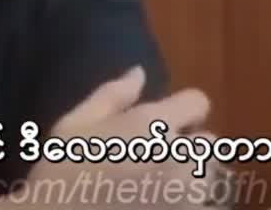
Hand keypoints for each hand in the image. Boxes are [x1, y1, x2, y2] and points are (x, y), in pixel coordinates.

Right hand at [21, 66, 227, 208]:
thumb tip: (140, 73)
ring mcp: (189, 194)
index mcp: (149, 124)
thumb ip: (111, 96)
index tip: (167, 126)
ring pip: (210, 181)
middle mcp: (178, 155)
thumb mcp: (73, 126)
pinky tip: (160, 206)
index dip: (183, 111)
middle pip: (208, 145)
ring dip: (193, 183)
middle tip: (155, 166)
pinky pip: (208, 207)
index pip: (196, 102)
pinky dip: (192, 206)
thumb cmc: (60, 176)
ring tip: (158, 191)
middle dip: (188, 151)